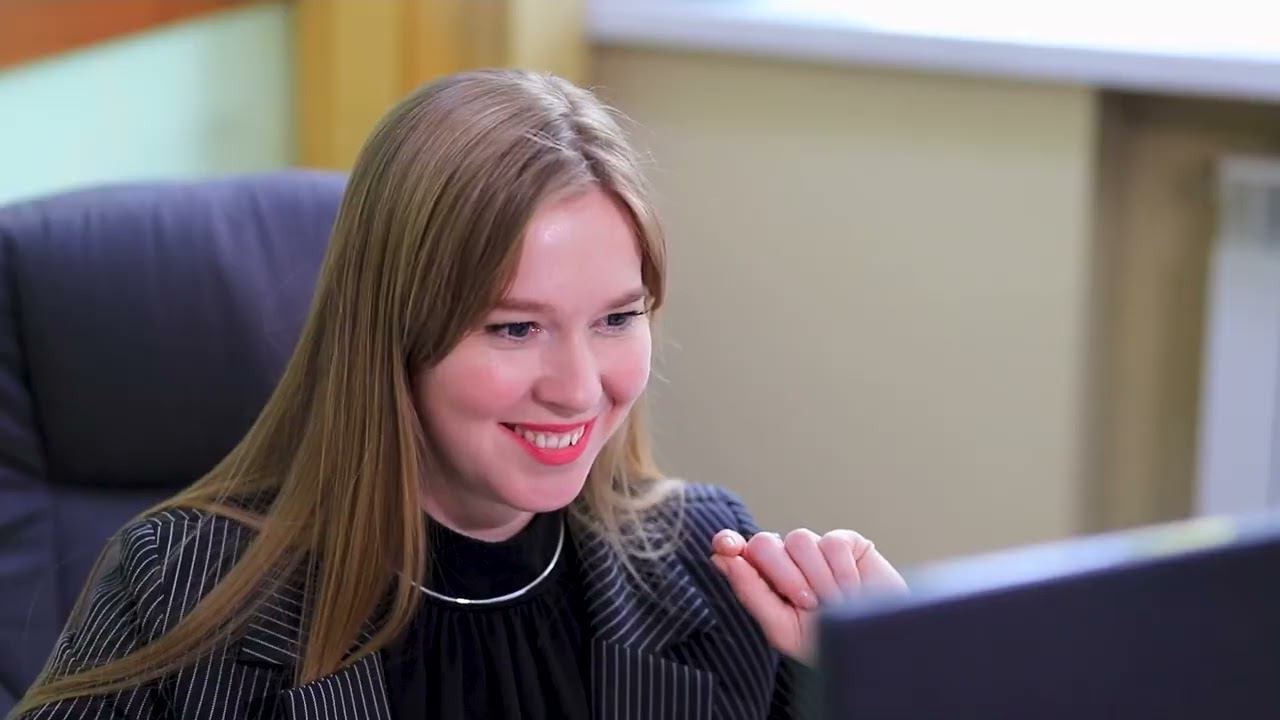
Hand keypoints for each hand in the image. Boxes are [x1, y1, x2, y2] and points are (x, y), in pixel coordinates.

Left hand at [710, 528, 906, 663]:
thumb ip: (751, 593)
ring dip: (817, 579)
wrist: (875, 646)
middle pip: (765, 542)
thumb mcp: (783, 628)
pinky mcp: (845, 542)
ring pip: (799, 539)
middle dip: (783, 574)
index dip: (729, 543)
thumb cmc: (827, 642)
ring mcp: (815, 548)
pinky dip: (842, 572)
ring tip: (835, 604)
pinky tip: (853, 591)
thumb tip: (722, 558)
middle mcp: (786, 559)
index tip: (725, 548)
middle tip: (806, 603)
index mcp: (764, 579)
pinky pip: (832, 543)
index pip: (738, 550)